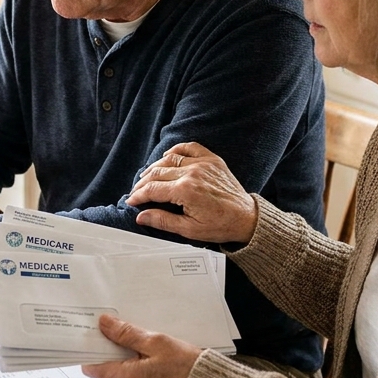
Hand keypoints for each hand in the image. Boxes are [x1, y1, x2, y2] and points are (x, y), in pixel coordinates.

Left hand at [81, 314, 202, 377]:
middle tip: (129, 338)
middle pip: (106, 373)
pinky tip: (154, 365)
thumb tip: (103, 324)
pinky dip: (138, 376)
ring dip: (128, 365)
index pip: (91, 367)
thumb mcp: (156, 342)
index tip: (98, 337)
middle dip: (115, 355)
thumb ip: (126, 333)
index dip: (92, 351)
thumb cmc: (186, 367)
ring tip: (147, 351)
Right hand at [126, 143, 257, 243]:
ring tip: (147, 176)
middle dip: (143, 183)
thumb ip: (162, 220)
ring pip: (170, 158)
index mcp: (185, 191)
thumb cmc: (221, 225)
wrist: (246, 218)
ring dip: (155, 166)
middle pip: (157, 172)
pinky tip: (168, 156)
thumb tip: (141, 215)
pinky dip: (176, 150)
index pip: (152, 189)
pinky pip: (189, 147)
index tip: (132, 201)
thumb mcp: (189, 229)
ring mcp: (203, 164)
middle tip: (137, 192)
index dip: (138, 195)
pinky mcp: (212, 160)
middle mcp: (192, 173)